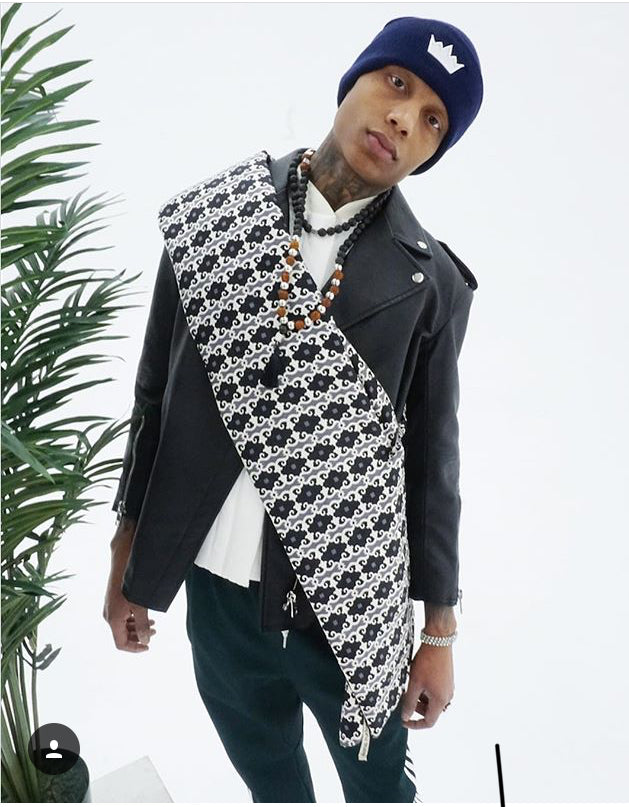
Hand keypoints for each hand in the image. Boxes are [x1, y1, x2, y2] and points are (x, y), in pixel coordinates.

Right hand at [103, 518, 156, 651]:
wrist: (122, 563)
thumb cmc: (131, 584)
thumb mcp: (140, 605)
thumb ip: (142, 624)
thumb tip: (146, 640)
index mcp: (113, 620)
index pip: (120, 644)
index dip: (134, 648)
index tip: (148, 646)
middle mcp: (109, 616)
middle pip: (122, 635)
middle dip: (138, 636)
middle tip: (155, 631)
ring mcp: (110, 608)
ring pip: (123, 625)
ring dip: (137, 627)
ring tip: (153, 623)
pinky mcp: (113, 601)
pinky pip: (122, 616)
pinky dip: (134, 619)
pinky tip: (144, 614)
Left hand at [400, 644, 453, 729]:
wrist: (439, 640)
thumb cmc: (426, 662)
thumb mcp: (414, 683)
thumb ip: (410, 702)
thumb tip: (406, 717)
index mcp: (440, 700)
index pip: (429, 722)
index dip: (415, 724)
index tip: (403, 720)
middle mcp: (447, 696)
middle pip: (431, 712)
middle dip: (416, 708)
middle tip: (404, 698)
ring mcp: (448, 687)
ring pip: (432, 701)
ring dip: (420, 698)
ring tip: (410, 686)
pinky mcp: (447, 679)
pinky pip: (435, 692)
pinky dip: (425, 691)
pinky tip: (417, 679)